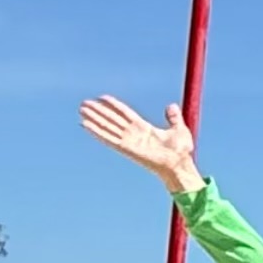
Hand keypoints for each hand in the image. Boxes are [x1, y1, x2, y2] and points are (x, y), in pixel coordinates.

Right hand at [68, 95, 202, 193]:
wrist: (179, 164)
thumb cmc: (180, 151)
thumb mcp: (179, 129)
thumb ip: (173, 117)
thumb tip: (171, 106)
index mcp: (144, 128)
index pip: (125, 113)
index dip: (114, 105)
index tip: (102, 98)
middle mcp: (133, 134)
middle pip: (112, 119)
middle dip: (98, 111)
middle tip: (84, 104)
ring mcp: (128, 141)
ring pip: (107, 126)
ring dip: (94, 118)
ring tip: (81, 110)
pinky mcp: (125, 148)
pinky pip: (108, 138)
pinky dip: (96, 131)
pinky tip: (86, 125)